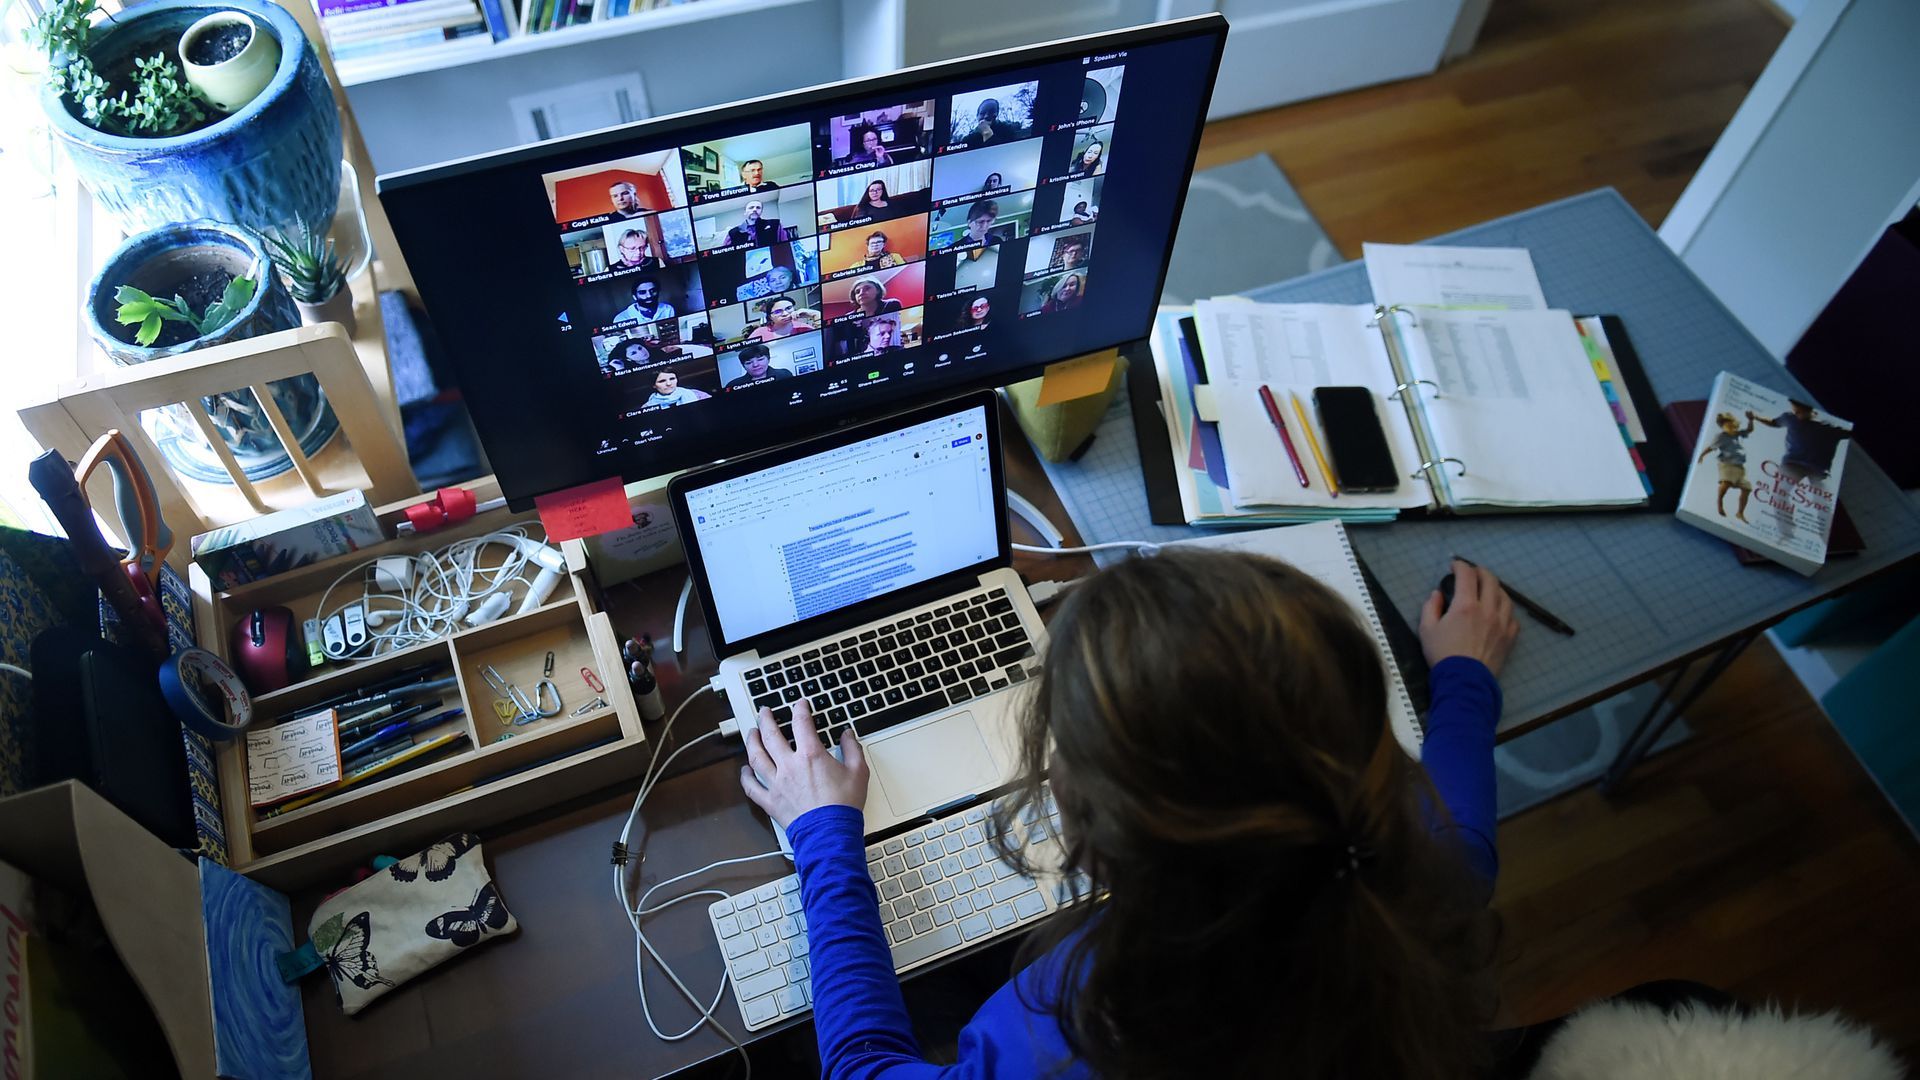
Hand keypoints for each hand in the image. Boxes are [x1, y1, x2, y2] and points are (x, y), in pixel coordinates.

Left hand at [739, 700, 868, 828]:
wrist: (830, 834)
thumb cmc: (843, 806)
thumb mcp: (858, 772)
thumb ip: (853, 749)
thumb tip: (848, 735)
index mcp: (810, 755)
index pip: (801, 723)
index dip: (800, 709)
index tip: (799, 704)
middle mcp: (789, 765)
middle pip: (771, 735)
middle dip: (766, 720)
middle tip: (764, 712)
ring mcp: (777, 783)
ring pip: (756, 757)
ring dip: (752, 742)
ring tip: (751, 733)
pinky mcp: (771, 801)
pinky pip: (752, 787)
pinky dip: (745, 777)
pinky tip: (744, 770)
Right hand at [1419, 559, 1519, 675]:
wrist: (1464, 681)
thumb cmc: (1443, 655)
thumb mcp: (1426, 630)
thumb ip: (1430, 607)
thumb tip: (1437, 594)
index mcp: (1466, 605)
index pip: (1467, 575)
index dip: (1460, 566)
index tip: (1454, 566)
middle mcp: (1487, 609)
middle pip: (1490, 580)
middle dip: (1480, 572)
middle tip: (1472, 573)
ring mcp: (1502, 623)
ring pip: (1505, 596)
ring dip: (1495, 588)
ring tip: (1487, 590)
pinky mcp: (1510, 636)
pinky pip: (1512, 616)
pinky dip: (1504, 609)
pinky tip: (1498, 612)